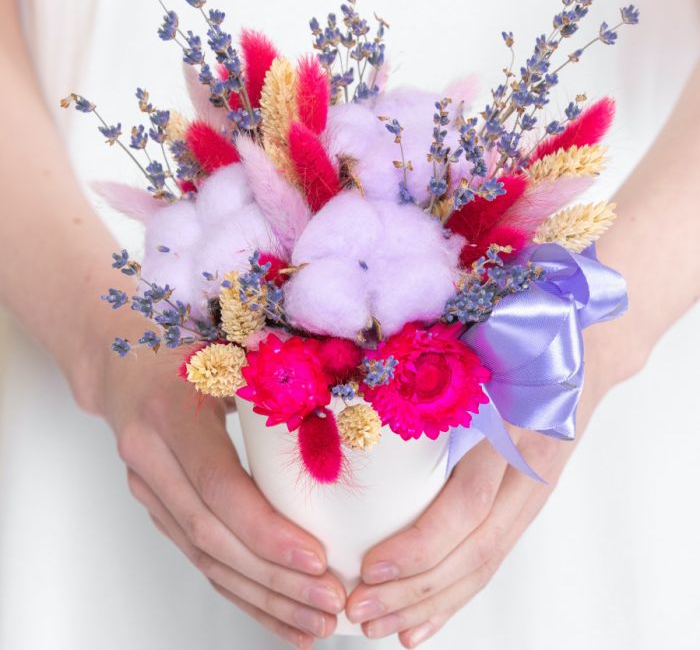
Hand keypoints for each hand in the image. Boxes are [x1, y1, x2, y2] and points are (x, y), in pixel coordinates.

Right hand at [76, 315, 343, 648]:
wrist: (120, 354)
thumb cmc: (186, 340)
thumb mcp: (227, 343)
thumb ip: (278, 371)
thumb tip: (355, 403)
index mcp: (171, 412)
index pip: (219, 486)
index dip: (266, 529)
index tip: (318, 559)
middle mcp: (150, 457)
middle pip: (212, 536)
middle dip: (274, 578)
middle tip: (330, 601)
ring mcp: (149, 488)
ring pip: (204, 558)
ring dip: (261, 598)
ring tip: (315, 622)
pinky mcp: (160, 505)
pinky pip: (199, 557)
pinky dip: (240, 591)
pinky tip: (278, 616)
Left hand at [346, 338, 610, 647]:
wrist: (584, 351)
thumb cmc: (520, 338)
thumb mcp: (482, 344)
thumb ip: (434, 364)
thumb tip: (360, 369)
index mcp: (512, 430)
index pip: (468, 504)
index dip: (421, 542)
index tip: (369, 565)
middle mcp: (527, 472)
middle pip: (474, 550)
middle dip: (414, 589)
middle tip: (357, 609)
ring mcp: (532, 494)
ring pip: (483, 564)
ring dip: (430, 602)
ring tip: (379, 626)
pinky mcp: (527, 505)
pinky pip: (493, 558)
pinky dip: (456, 595)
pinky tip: (422, 623)